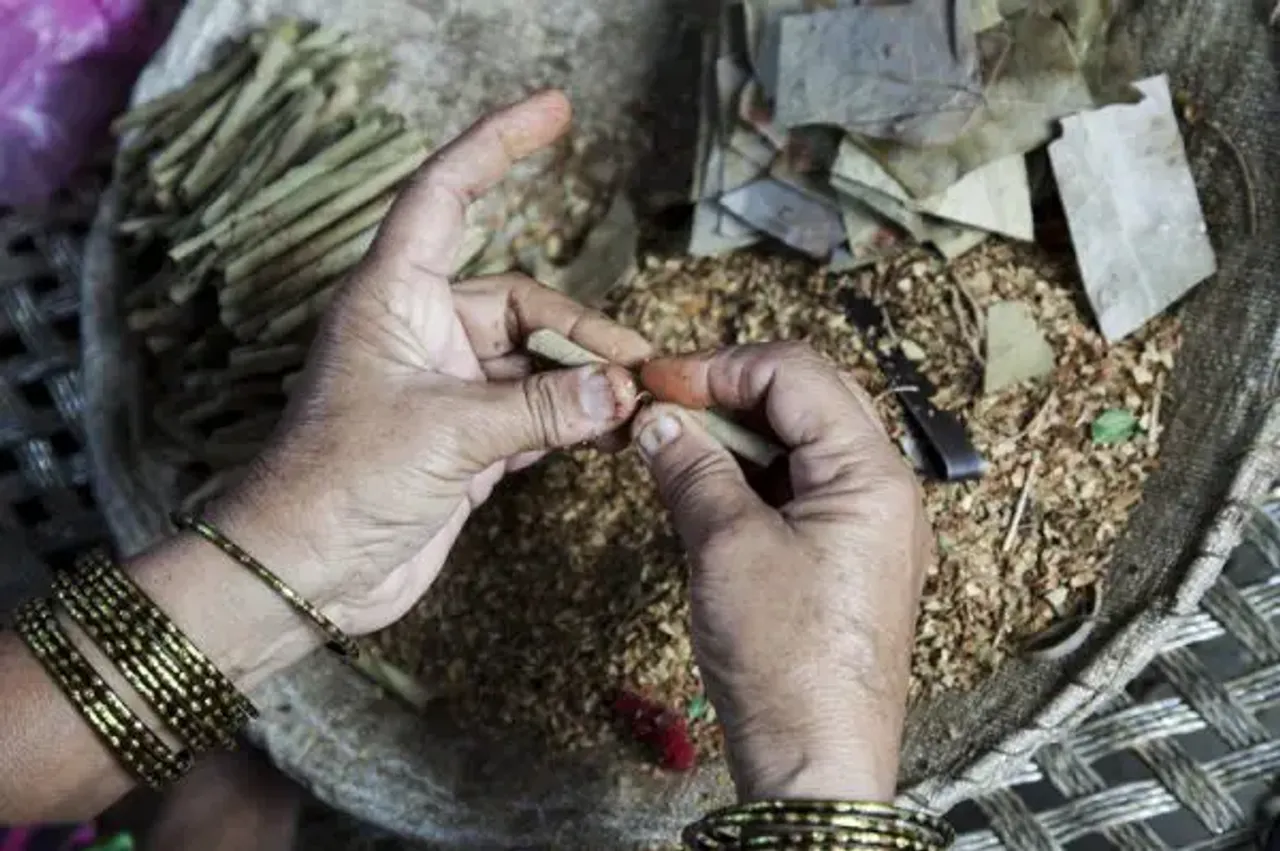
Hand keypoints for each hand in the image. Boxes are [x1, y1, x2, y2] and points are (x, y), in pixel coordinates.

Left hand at [204, 90, 649, 636]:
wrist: (305, 575)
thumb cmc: (342, 483)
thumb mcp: (450, 433)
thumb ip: (544, 407)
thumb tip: (622, 391)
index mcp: (395, 298)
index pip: (449, 196)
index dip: (500, 145)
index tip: (557, 112)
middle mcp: (422, 332)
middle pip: (524, 304)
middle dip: (584, 333)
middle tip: (640, 370)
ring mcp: (446, 388)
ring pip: (535, 363)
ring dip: (585, 382)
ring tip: (638, 404)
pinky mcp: (464, 441)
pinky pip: (534, 412)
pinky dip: (573, 420)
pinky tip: (613, 433)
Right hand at [632, 343, 930, 801]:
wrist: (816, 759)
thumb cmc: (787, 664)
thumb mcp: (726, 548)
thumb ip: (692, 469)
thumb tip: (657, 420)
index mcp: (871, 473)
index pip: (795, 373)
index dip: (719, 367)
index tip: (658, 383)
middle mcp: (882, 488)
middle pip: (804, 399)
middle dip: (728, 394)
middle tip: (663, 407)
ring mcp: (867, 523)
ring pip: (798, 443)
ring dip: (735, 436)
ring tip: (673, 448)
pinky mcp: (844, 554)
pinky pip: (797, 488)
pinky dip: (748, 477)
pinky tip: (702, 488)